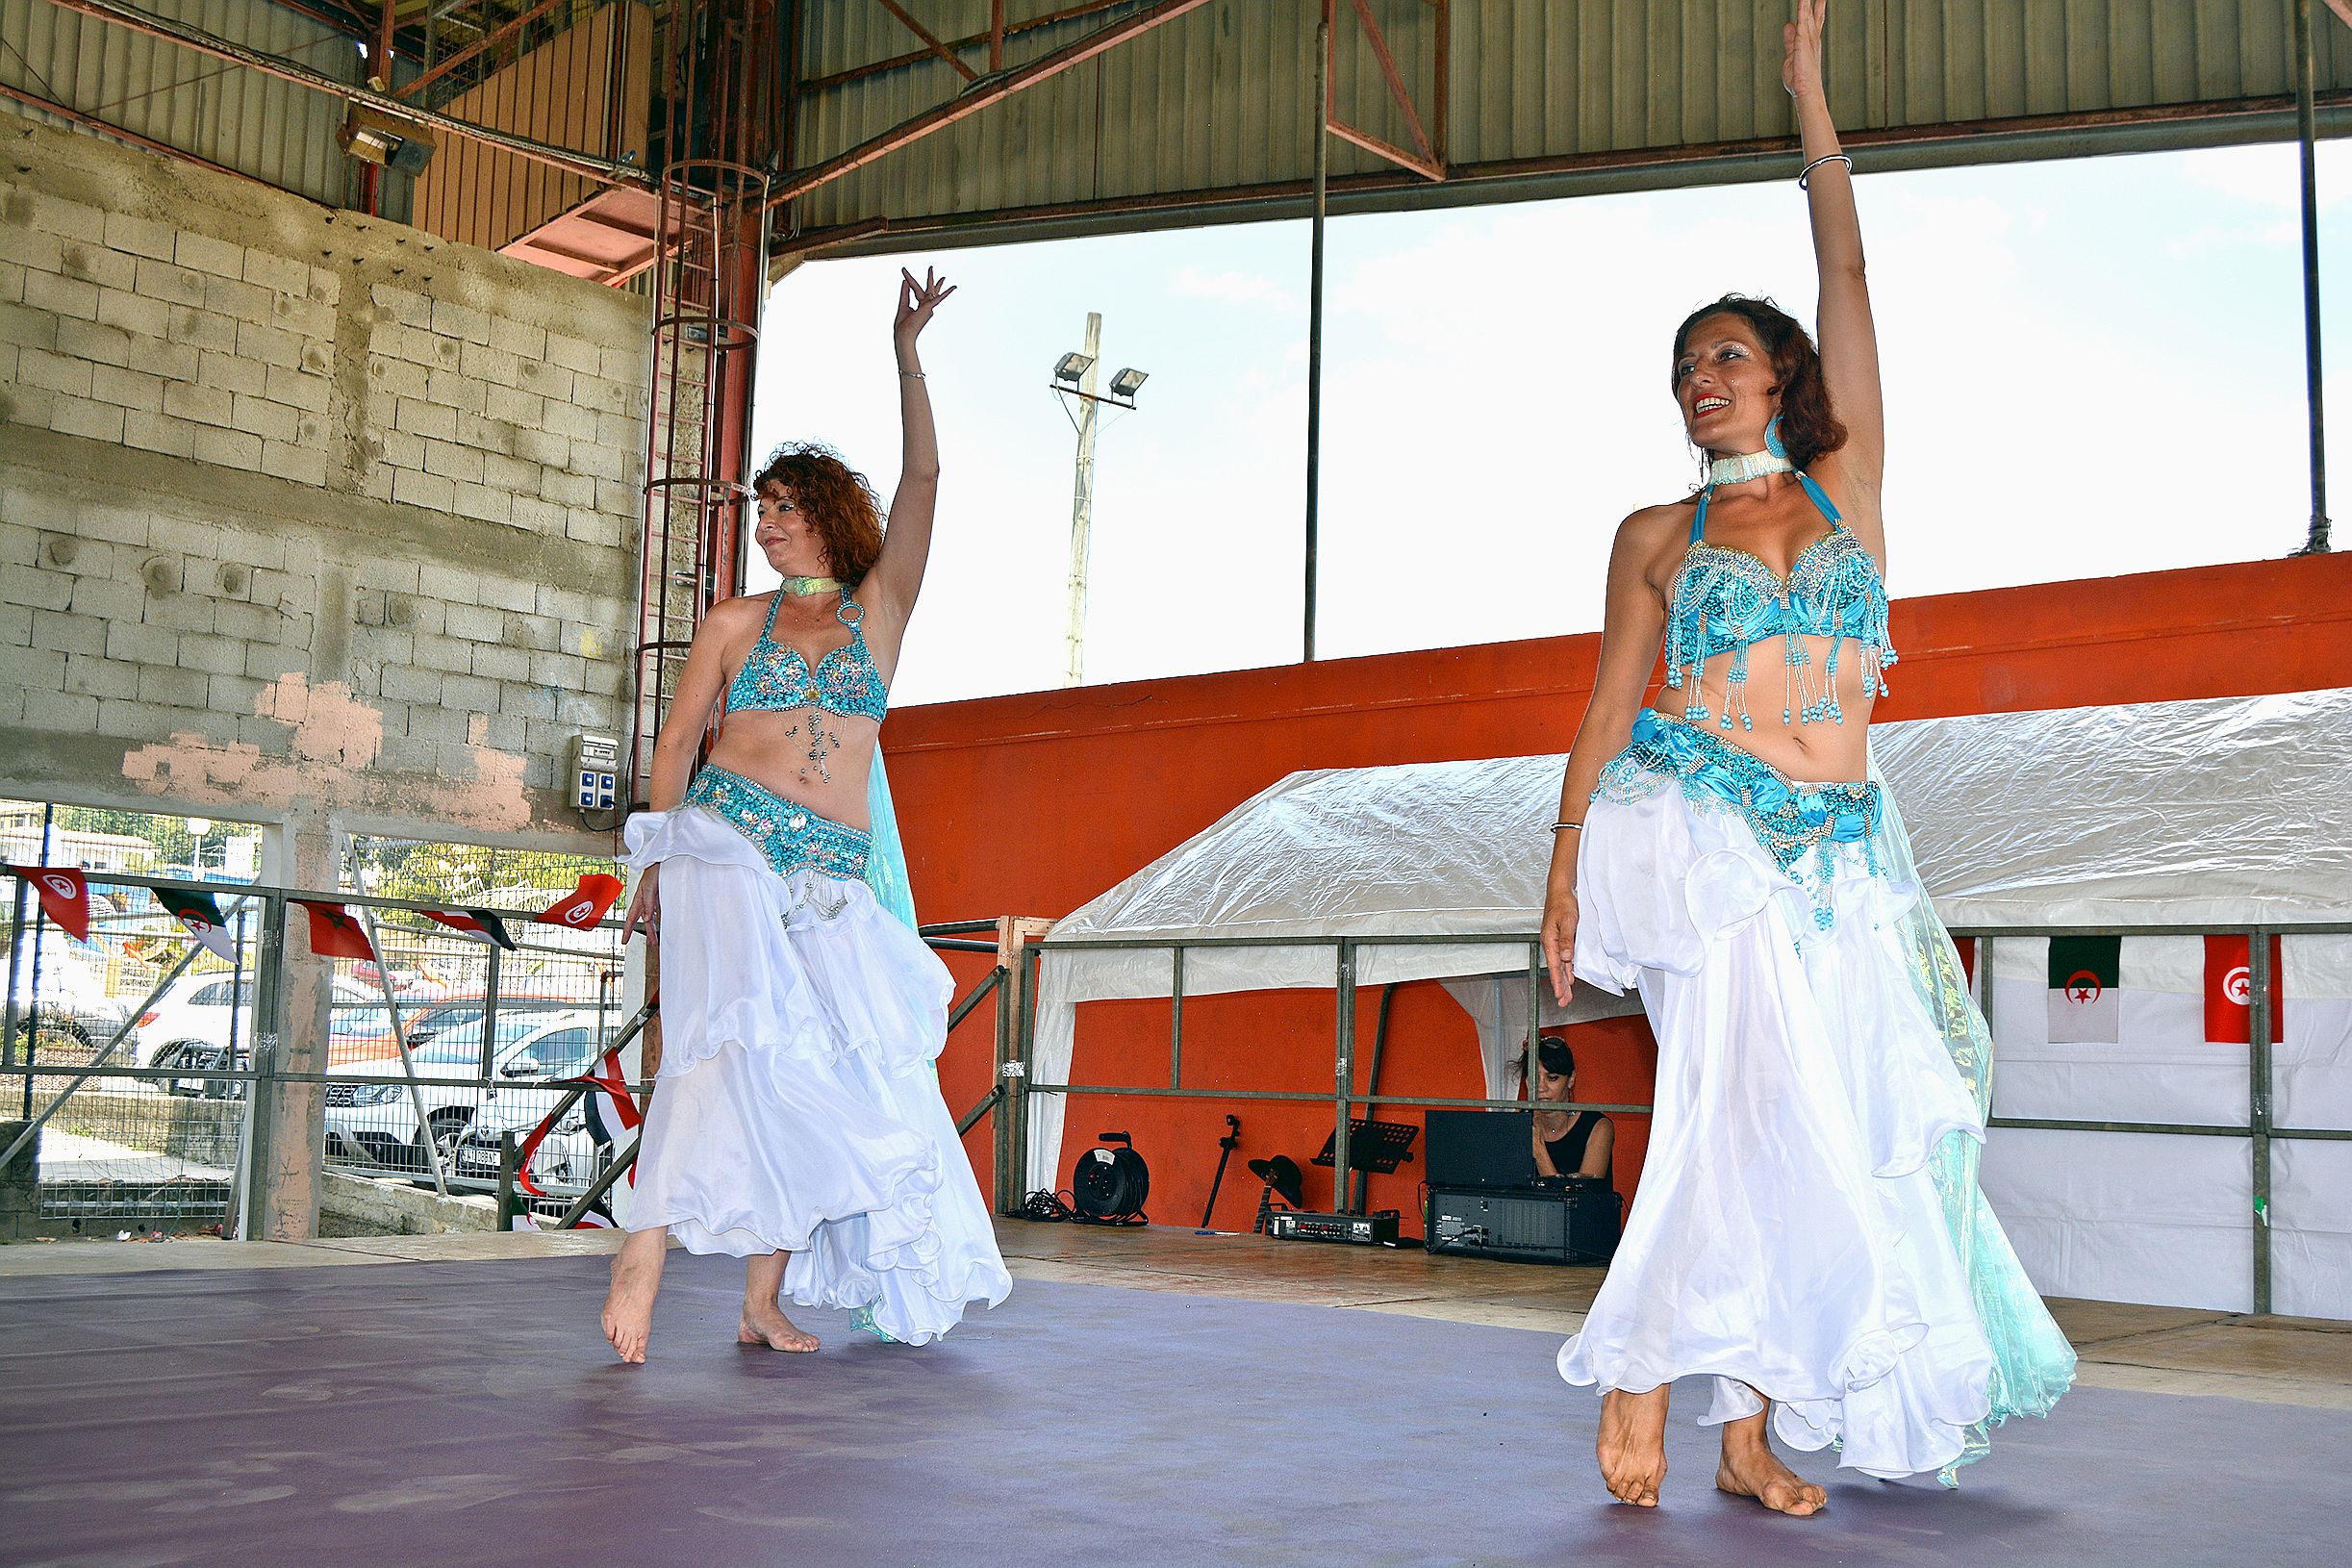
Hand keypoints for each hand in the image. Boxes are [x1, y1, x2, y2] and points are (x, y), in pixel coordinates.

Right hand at [622, 863, 659, 942]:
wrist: (660, 864)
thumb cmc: (652, 874)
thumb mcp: (649, 889)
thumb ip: (648, 904)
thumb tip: (647, 919)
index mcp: (638, 901)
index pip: (631, 919)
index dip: (627, 931)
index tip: (624, 941)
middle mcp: (644, 903)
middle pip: (645, 922)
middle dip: (648, 933)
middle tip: (651, 944)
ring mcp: (652, 902)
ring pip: (651, 919)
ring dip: (654, 929)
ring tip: (656, 939)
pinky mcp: (659, 899)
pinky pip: (658, 913)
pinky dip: (658, 920)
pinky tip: (661, 925)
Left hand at [894, 266, 953, 352]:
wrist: (904, 334)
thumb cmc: (903, 325)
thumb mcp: (902, 305)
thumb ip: (905, 293)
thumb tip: (905, 280)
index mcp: (920, 307)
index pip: (917, 291)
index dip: (910, 282)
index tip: (905, 275)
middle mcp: (926, 306)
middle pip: (928, 289)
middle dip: (930, 278)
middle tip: (931, 267)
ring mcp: (929, 307)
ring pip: (931, 289)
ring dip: (931, 278)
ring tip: (932, 268)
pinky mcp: (929, 307)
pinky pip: (940, 298)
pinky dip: (947, 292)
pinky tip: (954, 287)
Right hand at [1539, 884, 1578, 1007]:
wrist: (1561, 890)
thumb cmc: (1562, 902)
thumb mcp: (1567, 920)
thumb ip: (1566, 940)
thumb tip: (1566, 957)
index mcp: (1549, 940)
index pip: (1555, 966)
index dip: (1558, 982)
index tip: (1560, 995)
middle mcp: (1551, 943)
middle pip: (1556, 969)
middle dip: (1560, 987)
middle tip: (1563, 1002)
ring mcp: (1555, 942)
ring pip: (1560, 966)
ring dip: (1563, 981)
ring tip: (1566, 995)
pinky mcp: (1561, 939)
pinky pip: (1563, 959)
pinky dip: (1566, 970)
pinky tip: (1569, 977)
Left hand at [1782, 0, 1825, 100]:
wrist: (1806, 90)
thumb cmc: (1799, 79)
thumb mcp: (1791, 55)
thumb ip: (1790, 39)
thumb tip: (1788, 25)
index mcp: (1810, 42)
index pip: (1813, 20)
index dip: (1815, 7)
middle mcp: (1812, 38)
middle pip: (1814, 14)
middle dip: (1817, 3)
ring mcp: (1809, 39)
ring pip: (1808, 15)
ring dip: (1808, 3)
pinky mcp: (1802, 42)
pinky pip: (1802, 22)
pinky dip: (1802, 10)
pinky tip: (1803, 1)